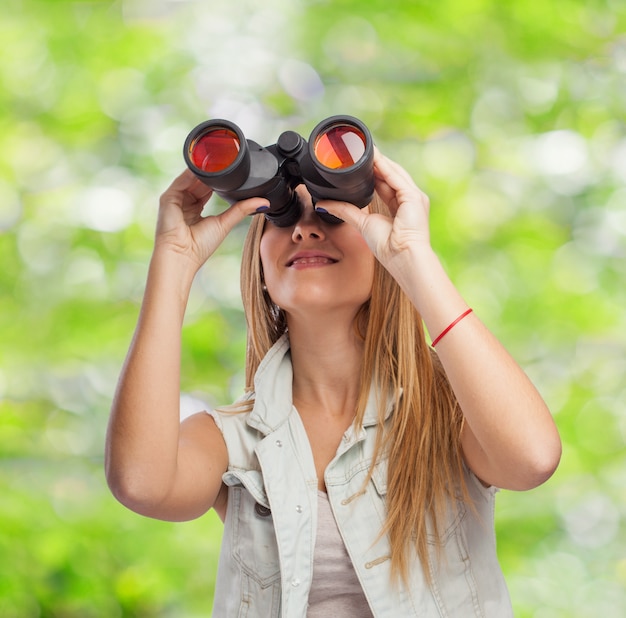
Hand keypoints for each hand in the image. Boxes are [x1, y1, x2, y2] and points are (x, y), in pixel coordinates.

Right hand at [155, 169, 268, 268]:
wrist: (181, 256)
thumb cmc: (199, 246)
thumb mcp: (225, 223)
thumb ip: (242, 210)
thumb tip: (265, 203)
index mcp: (196, 208)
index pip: (208, 187)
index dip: (220, 179)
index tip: (234, 170)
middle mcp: (184, 201)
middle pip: (200, 180)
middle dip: (213, 172)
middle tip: (228, 162)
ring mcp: (175, 199)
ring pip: (192, 178)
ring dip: (204, 170)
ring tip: (219, 161)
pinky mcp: (168, 197)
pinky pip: (182, 180)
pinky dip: (193, 172)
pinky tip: (205, 167)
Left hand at [315, 149, 431, 271]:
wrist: (402, 257)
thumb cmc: (388, 247)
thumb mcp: (362, 223)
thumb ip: (344, 211)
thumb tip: (323, 204)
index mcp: (400, 206)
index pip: (385, 183)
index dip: (373, 171)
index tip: (359, 162)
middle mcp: (408, 199)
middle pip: (390, 175)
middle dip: (376, 162)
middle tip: (360, 149)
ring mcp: (413, 197)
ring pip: (394, 172)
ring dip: (380, 160)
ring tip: (365, 149)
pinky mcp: (414, 197)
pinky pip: (397, 178)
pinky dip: (385, 167)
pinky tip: (374, 159)